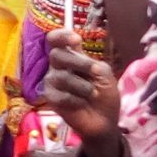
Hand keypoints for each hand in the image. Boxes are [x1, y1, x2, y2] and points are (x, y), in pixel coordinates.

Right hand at [39, 29, 120, 143]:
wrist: (104, 121)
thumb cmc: (105, 96)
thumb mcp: (106, 76)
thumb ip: (95, 64)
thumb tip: (83, 59)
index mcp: (71, 57)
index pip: (56, 40)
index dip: (61, 36)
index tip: (75, 39)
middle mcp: (58, 67)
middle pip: (56, 55)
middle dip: (78, 62)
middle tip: (94, 72)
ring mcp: (53, 83)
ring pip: (61, 77)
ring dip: (82, 86)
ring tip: (92, 94)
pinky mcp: (50, 98)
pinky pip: (60, 95)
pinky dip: (75, 100)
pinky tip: (80, 104)